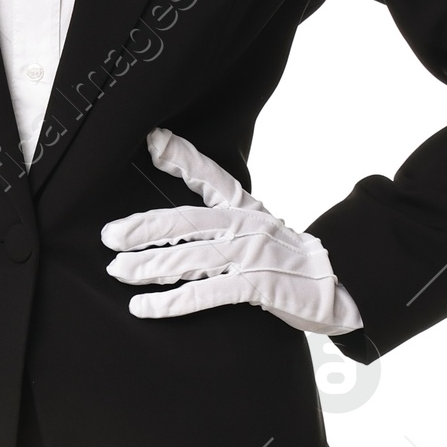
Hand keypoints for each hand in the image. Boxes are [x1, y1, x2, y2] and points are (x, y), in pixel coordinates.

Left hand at [102, 128, 364, 332]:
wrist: (337, 286)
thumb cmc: (286, 257)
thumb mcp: (256, 222)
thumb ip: (220, 210)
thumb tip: (182, 204)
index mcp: (243, 207)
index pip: (209, 176)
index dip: (180, 155)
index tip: (150, 138)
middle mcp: (245, 225)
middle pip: (186, 221)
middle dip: (143, 227)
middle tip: (108, 236)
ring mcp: (252, 255)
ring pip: (190, 257)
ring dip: (149, 265)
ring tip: (117, 271)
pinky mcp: (258, 285)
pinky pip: (206, 293)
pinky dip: (172, 301)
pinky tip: (144, 307)